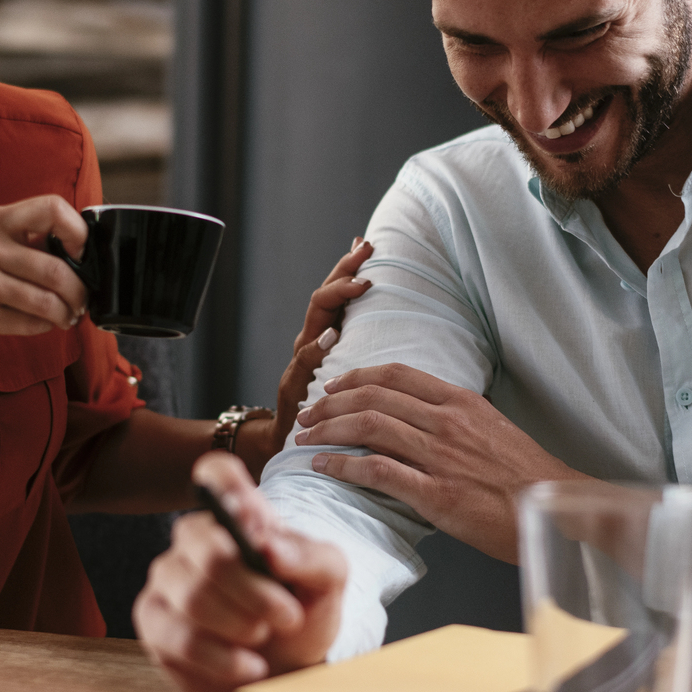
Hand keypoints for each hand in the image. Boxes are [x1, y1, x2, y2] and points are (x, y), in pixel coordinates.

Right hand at [0, 195, 89, 357]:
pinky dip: (42, 326)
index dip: (77, 231)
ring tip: (66, 316)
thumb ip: (12, 237)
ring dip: (66, 313)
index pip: (51, 209)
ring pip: (48, 301)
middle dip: (79, 290)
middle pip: (57, 268)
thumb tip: (67, 249)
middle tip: (81, 299)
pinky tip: (39, 324)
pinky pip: (30, 323)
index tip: (80, 251)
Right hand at [134, 452, 346, 691]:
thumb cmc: (303, 611)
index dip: (225, 486)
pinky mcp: (152, 622)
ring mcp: (167, 577)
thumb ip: (309, 557)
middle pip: (208, 549)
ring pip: (192, 596)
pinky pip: (178, 638)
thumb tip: (268, 547)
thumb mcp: (328, 582)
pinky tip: (249, 665)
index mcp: (238, 513)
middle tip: (287, 616)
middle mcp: (195, 538)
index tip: (252, 519)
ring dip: (239, 625)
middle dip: (254, 591)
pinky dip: (221, 658)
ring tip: (263, 638)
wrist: (288, 669)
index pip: (215, 473)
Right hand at [233, 238, 373, 478]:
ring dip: (334, 299)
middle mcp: (311, 344)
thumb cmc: (330, 415)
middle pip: (325, 297)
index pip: (340, 293)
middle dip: (343, 270)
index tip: (366, 242)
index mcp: (329, 338)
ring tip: (356, 284)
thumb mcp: (351, 379)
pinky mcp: (292, 389)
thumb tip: (402, 334)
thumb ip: (367, 354)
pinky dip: (316, 349)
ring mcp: (300, 364)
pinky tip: (330, 338)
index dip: (351, 266)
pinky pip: (302, 364)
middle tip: (364, 249)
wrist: (289, 450)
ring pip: (313, 321)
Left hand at [293, 362, 584, 562]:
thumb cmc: (525, 475)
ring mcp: (439, 457)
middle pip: (372, 398)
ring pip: (367, 428)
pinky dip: (341, 466)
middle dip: (330, 403)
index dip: (356, 377)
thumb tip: (420, 415)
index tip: (332, 386)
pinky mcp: (434, 493)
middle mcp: (446, 422)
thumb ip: (455, 417)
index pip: (396, 376)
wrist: (554, 509)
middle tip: (307, 413)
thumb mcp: (492, 428)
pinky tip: (321, 467)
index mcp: (460, 402)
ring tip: (305, 437)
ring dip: (327, 430)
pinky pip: (376, 472)